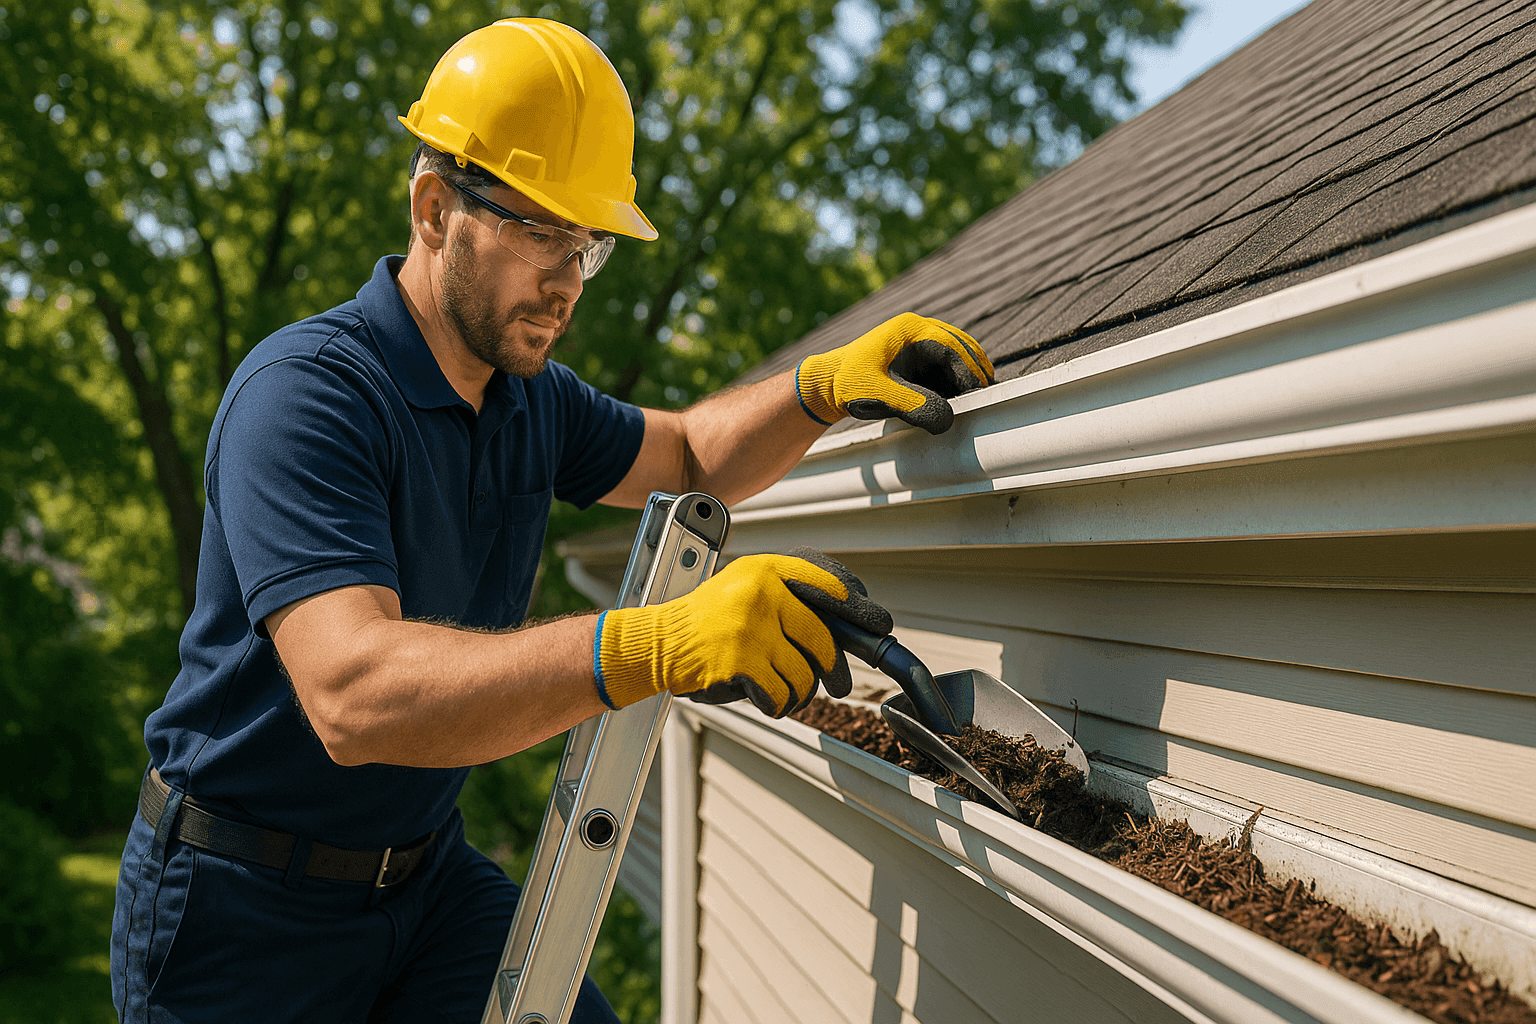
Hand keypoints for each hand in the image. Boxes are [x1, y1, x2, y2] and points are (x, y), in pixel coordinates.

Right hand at [593, 548, 890, 717]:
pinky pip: (780, 694)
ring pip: (804, 674)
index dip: (857, 607)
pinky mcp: (740, 661)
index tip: (877, 623)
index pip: (826, 583)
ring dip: (799, 692)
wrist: (657, 642)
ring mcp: (750, 627)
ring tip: (782, 689)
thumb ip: (785, 597)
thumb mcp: (743, 588)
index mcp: (765, 569)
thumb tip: (845, 624)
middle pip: (822, 638)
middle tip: (840, 684)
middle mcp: (760, 592)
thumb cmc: (705, 622)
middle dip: (835, 669)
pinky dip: (778, 704)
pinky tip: (765, 698)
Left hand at [795, 312, 994, 434]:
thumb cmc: (848, 385)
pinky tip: (958, 404)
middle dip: (975, 373)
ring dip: (966, 379)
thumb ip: (913, 405)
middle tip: (987, 399)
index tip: (980, 394)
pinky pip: (944, 370)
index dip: (970, 371)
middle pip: (961, 348)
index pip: (953, 346)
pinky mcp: (917, 361)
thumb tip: (947, 419)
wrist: (826, 386)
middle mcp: (918, 332)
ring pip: (956, 359)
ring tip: (975, 405)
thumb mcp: (880, 395)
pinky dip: (954, 385)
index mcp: (910, 330)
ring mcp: (919, 345)